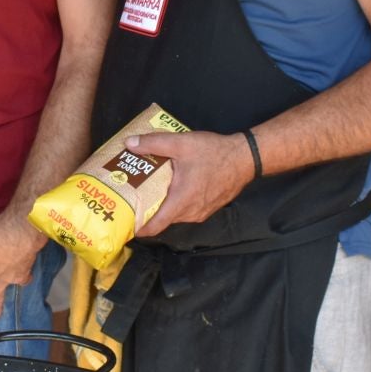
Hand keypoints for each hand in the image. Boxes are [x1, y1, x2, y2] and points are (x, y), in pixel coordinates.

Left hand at [125, 129, 254, 236]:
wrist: (245, 158)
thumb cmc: (214, 153)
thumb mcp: (181, 143)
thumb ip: (153, 143)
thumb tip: (128, 143)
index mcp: (181, 202)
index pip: (155, 226)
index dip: (138, 228)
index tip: (125, 223)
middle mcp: (190, 213)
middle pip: (162, 220)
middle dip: (146, 212)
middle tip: (131, 198)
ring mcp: (201, 213)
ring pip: (175, 215)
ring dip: (162, 206)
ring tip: (148, 191)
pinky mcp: (208, 208)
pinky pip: (187, 211)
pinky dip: (176, 203)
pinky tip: (171, 187)